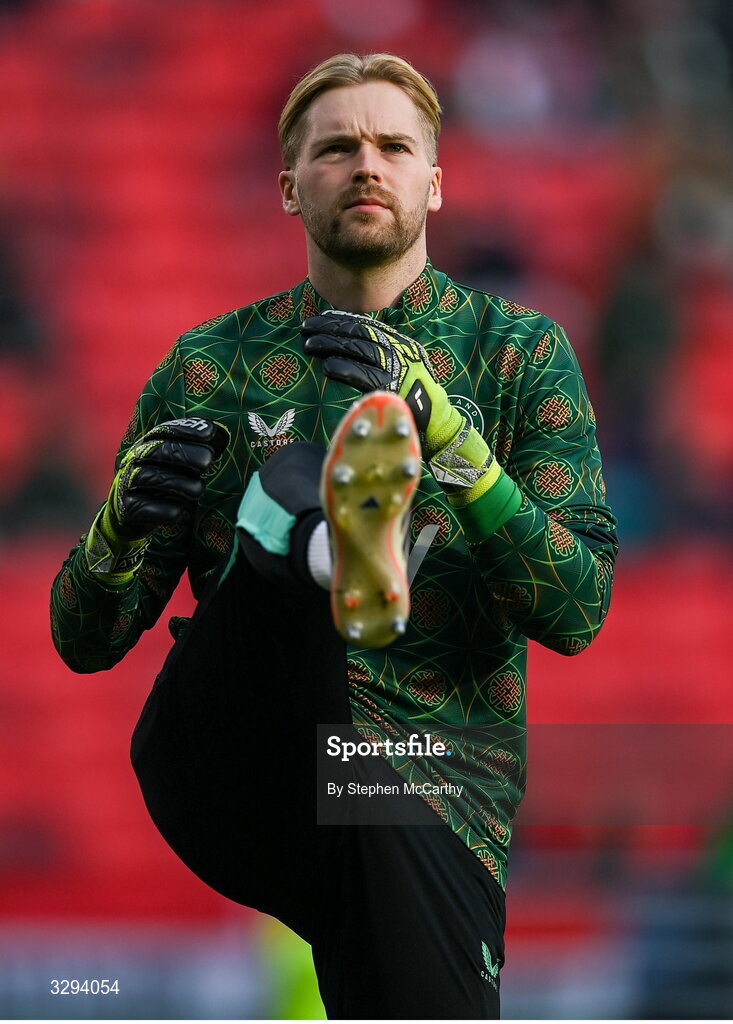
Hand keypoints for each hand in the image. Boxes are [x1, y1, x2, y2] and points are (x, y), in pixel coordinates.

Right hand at [103, 417, 229, 543]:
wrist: (131, 512)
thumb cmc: (165, 481)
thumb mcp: (178, 464)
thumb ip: (197, 450)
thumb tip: (223, 436)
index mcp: (150, 443)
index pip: (166, 430)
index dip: (188, 430)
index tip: (210, 432)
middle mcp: (136, 459)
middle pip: (158, 451)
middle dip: (184, 454)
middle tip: (208, 460)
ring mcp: (128, 482)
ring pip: (149, 477)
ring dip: (176, 483)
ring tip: (198, 489)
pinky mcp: (126, 507)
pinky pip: (139, 506)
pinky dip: (159, 509)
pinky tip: (178, 512)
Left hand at [302, 310, 462, 456]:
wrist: (437, 422)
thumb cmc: (414, 396)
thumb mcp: (402, 367)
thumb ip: (379, 356)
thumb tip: (346, 346)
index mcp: (400, 343)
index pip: (366, 325)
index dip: (340, 320)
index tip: (320, 319)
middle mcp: (399, 350)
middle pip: (359, 332)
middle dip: (329, 328)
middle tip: (306, 327)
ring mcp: (397, 367)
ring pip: (358, 349)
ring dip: (331, 345)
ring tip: (309, 345)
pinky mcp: (392, 387)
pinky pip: (364, 375)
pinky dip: (344, 369)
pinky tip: (327, 366)